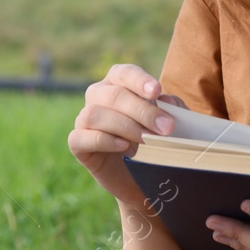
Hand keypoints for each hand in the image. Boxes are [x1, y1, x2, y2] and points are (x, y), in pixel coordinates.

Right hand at [67, 62, 186, 205]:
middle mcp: (97, 96)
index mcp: (117, 83)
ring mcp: (84, 120)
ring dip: (124, 126)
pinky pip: (80, 137)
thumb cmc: (154, 141)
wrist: (140, 176)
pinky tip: (123, 146)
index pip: (124, 73)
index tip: (157, 91)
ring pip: (94, 114)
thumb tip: (166, 100)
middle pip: (113, 95)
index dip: (139, 80)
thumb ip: (172, 109)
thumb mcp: (169, 123)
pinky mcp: (77, 144)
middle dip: (142, 111)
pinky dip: (103, 140)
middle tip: (166, 127)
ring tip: (146, 139)